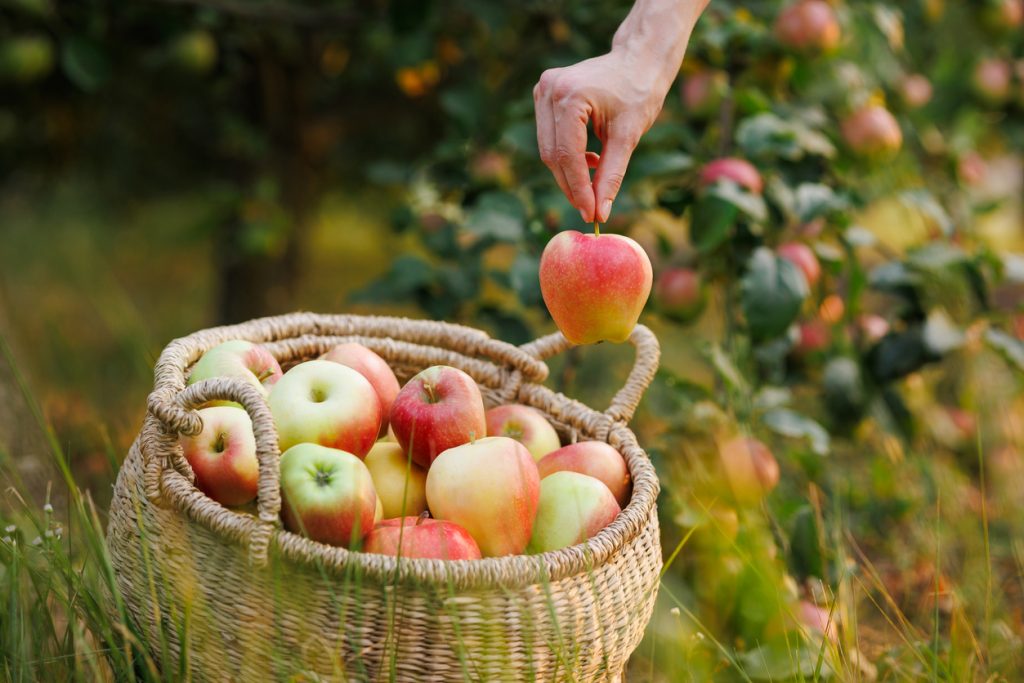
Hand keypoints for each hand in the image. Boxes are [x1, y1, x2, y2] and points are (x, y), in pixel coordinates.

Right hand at [534, 48, 671, 223]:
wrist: (639, 58)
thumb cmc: (639, 91)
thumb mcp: (628, 136)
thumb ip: (611, 175)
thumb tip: (600, 212)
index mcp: (570, 96)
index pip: (567, 155)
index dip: (578, 189)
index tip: (591, 214)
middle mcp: (549, 90)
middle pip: (552, 155)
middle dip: (571, 186)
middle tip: (591, 209)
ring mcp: (543, 90)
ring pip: (548, 149)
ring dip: (568, 173)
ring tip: (594, 182)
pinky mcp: (544, 95)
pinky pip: (549, 137)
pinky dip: (566, 156)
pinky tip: (590, 160)